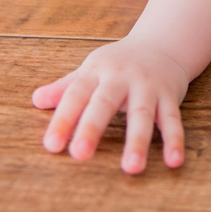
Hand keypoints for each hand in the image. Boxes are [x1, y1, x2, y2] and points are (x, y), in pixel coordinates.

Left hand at [32, 35, 189, 173]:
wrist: (162, 43)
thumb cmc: (119, 63)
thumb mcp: (91, 70)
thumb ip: (65, 88)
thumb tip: (36, 100)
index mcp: (97, 71)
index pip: (76, 95)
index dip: (63, 119)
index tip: (51, 146)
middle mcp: (122, 77)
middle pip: (105, 103)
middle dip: (92, 128)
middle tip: (79, 155)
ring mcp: (148, 86)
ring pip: (142, 114)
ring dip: (137, 141)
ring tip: (131, 168)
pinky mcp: (169, 96)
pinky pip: (172, 120)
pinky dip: (174, 140)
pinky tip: (173, 162)